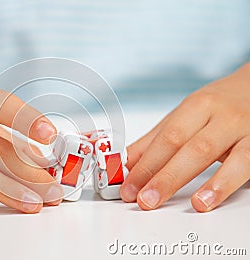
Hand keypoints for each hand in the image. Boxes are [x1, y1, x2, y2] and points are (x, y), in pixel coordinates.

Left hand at [121, 63, 249, 211]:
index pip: (165, 138)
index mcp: (196, 107)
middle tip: (142, 199)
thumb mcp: (187, 115)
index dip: (144, 164)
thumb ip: (157, 140)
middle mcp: (219, 116)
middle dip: (160, 176)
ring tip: (167, 201)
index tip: (128, 187)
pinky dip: (224, 184)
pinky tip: (208, 199)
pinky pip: (244, 165)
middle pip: (185, 146)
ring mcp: (243, 130)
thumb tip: (127, 163)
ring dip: (187, 179)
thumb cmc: (222, 104)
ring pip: (212, 154)